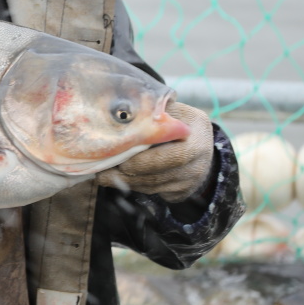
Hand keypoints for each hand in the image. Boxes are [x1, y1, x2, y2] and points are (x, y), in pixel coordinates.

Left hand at [96, 101, 213, 202]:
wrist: (201, 144)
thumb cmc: (181, 122)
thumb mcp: (175, 111)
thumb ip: (155, 113)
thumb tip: (123, 113)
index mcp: (197, 140)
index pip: (170, 156)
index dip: (142, 159)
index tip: (118, 155)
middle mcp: (198, 165)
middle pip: (157, 175)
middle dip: (127, 174)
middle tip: (102, 172)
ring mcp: (190, 182)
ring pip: (152, 186)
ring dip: (127, 182)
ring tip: (104, 175)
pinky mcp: (182, 193)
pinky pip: (154, 192)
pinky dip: (136, 186)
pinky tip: (122, 177)